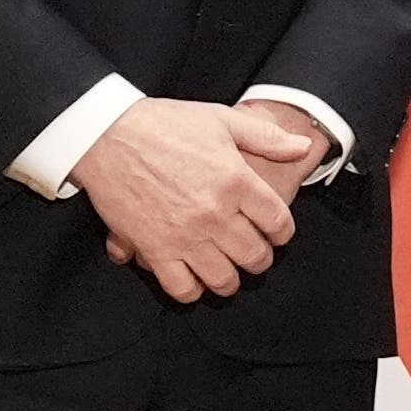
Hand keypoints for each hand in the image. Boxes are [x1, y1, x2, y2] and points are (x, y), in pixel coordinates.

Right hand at [75, 98, 317, 300]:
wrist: (107, 135)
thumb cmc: (164, 123)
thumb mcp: (221, 119)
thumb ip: (266, 137)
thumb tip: (303, 146)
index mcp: (236, 180)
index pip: (277, 221)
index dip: (283, 232)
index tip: (279, 234)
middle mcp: (215, 213)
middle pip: (254, 255)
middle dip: (261, 260)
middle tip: (257, 256)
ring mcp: (185, 235)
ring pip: (223, 278)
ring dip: (232, 280)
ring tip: (231, 274)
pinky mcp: (154, 249)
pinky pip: (182, 287)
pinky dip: (193, 290)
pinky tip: (196, 282)